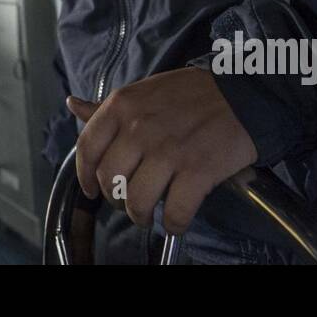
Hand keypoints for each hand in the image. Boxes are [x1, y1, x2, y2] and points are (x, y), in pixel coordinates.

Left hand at [66, 67, 257, 235]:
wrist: (244, 95)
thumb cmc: (191, 95)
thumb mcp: (144, 92)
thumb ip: (108, 107)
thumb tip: (73, 104)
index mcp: (122, 105)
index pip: (87, 148)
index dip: (86, 176)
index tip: (93, 189)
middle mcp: (139, 128)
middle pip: (109, 181)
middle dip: (117, 199)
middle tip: (130, 201)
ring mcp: (168, 151)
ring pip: (136, 202)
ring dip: (142, 216)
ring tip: (150, 214)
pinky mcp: (197, 171)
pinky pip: (175, 214)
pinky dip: (175, 224)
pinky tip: (178, 219)